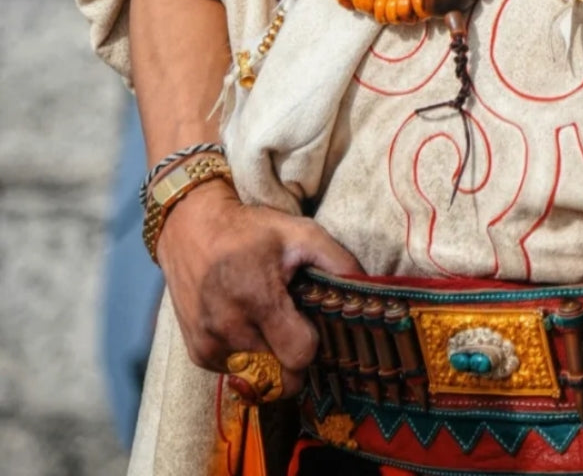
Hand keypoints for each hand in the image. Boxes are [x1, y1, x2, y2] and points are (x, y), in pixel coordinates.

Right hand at [157, 180, 363, 396]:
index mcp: (257, 300)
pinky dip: (248, 357)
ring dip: (271, 359)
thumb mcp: (301, 232)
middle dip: (295, 359)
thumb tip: (369, 289)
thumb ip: (339, 261)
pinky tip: (248, 324)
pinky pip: (236, 372)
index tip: (314, 324)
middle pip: (280, 375)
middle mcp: (229, 329)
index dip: (314, 344)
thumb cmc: (251, 229)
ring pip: (259, 378)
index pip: (299, 355)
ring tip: (270, 321)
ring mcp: (209, 345)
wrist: (191, 228)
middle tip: (296, 328)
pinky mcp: (197, 354)